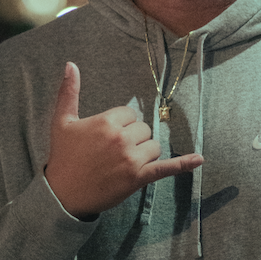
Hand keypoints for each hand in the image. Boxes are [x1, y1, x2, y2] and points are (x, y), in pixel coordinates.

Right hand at [44, 62, 203, 218]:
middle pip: (144, 129)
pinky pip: (166, 168)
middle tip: (112, 152)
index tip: (106, 137)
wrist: (62, 195)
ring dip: (144, 152)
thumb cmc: (63, 157)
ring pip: (154, 146)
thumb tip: (70, 64)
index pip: (130, 114)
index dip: (120, 124)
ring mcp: (132, 159)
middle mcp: (122, 139)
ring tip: (123, 162)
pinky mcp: (139, 178)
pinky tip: (199, 159)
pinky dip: (183, 164)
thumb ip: (68, 91)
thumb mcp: (61, 122)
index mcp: (106, 122)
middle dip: (132, 138)